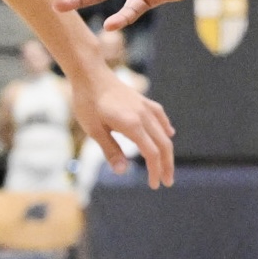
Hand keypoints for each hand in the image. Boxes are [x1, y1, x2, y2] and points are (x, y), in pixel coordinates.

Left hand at [70, 69, 174, 188]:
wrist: (90, 73)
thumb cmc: (88, 102)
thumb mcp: (94, 130)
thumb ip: (111, 150)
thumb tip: (122, 172)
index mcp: (132, 125)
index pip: (152, 153)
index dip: (155, 171)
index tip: (155, 185)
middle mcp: (144, 117)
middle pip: (163, 145)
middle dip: (166, 165)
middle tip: (167, 182)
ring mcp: (146, 108)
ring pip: (163, 133)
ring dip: (167, 151)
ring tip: (166, 164)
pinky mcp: (143, 102)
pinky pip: (160, 118)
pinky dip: (166, 129)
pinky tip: (169, 134)